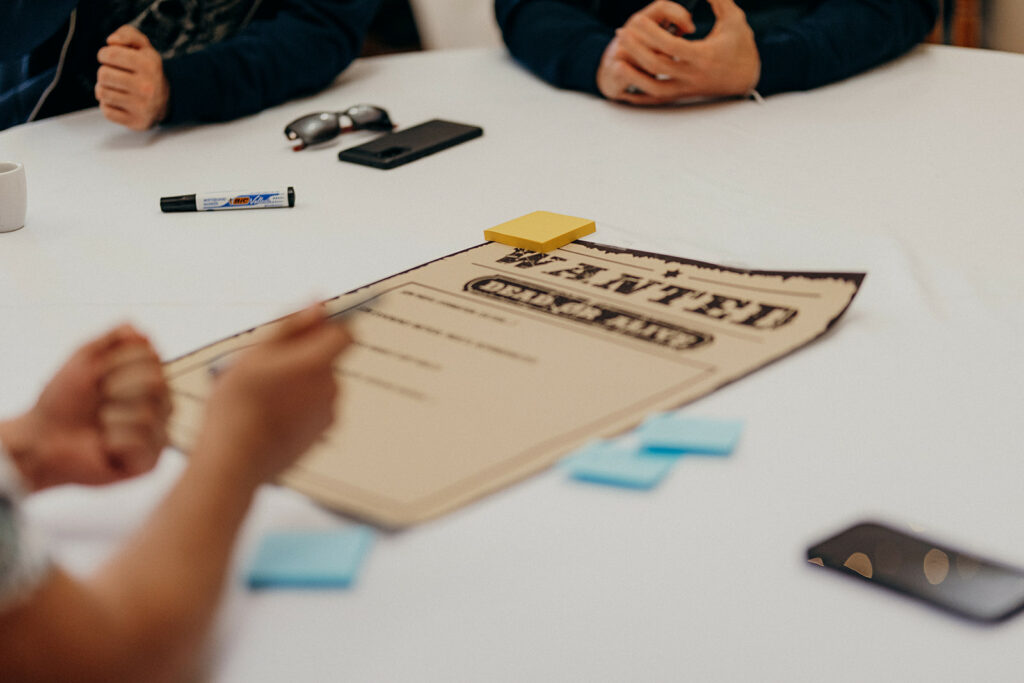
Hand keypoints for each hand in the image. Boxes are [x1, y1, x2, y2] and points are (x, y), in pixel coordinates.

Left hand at [0, 326, 169, 489]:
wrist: (42, 441)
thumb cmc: (62, 402)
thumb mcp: (84, 359)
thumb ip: (114, 339)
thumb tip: (142, 332)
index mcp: (147, 377)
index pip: (154, 356)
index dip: (120, 362)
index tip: (99, 374)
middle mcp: (159, 403)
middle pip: (158, 383)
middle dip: (118, 387)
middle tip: (99, 398)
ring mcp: (158, 431)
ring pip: (150, 413)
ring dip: (112, 417)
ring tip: (100, 425)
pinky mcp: (151, 460)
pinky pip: (143, 442)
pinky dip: (115, 441)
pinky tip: (105, 445)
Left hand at [95, 25, 169, 129]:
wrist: (166, 101)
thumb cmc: (148, 71)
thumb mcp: (144, 48)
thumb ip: (128, 34)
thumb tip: (111, 41)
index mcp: (149, 65)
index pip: (110, 54)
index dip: (104, 54)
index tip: (111, 58)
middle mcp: (147, 87)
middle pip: (103, 74)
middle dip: (105, 73)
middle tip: (115, 75)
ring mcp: (141, 106)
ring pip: (102, 93)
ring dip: (104, 89)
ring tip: (116, 88)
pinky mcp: (135, 122)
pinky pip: (106, 111)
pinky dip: (108, 106)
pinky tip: (119, 102)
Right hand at [193, 306, 351, 488]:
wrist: (234, 462)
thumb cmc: (237, 405)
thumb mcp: (255, 354)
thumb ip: (292, 325)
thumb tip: (320, 303)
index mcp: (317, 363)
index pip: (346, 333)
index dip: (327, 328)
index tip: (304, 331)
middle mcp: (331, 388)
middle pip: (327, 359)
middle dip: (303, 357)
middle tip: (266, 367)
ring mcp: (329, 414)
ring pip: (318, 384)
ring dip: (298, 383)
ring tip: (262, 395)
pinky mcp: (321, 435)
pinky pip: (313, 408)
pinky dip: (297, 407)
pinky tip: (269, 415)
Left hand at [597, 0, 759, 104]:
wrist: (747, 78)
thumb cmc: (740, 46)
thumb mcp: (734, 19)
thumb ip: (718, 0)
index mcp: (703, 56)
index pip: (671, 46)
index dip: (651, 33)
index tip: (637, 20)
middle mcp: (692, 75)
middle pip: (656, 65)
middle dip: (636, 49)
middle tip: (621, 33)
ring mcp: (685, 88)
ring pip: (653, 87)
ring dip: (632, 74)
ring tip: (616, 60)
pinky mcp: (681, 96)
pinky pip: (656, 100)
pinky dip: (638, 96)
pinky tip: (623, 91)